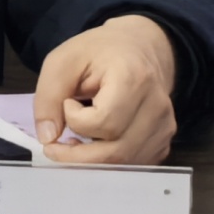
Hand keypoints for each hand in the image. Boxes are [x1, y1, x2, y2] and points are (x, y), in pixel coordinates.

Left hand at [29, 14, 180, 165]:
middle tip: (56, 144)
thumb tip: (48, 138)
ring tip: (77, 141)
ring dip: (93, 161)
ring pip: (124, 164)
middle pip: (115, 152)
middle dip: (77, 155)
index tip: (68, 103)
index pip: (103, 122)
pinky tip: (98, 144)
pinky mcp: (165, 141)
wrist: (140, 47)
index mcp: (134, 79)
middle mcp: (157, 106)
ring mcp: (165, 127)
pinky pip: (133, 165)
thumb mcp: (64, 61)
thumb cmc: (100, 53)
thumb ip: (49, 97)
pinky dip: (110, 163)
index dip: (75, 120)